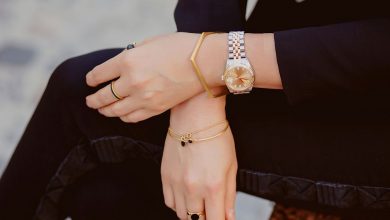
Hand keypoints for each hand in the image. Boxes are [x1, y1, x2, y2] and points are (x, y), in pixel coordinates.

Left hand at [85, 32, 223, 122]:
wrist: (205, 62)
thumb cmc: (179, 47)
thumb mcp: (149, 43)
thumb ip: (131, 54)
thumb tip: (120, 65)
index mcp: (127, 60)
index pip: (99, 74)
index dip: (91, 79)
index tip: (89, 81)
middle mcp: (132, 81)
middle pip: (103, 96)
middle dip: (93, 99)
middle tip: (89, 101)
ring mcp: (144, 98)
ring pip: (115, 110)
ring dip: (104, 110)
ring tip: (101, 110)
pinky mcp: (156, 109)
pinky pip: (132, 118)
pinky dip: (123, 117)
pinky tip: (120, 115)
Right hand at [161, 92, 236, 219]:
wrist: (195, 117)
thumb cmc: (216, 137)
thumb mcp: (231, 167)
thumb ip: (229, 196)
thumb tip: (229, 217)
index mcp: (213, 186)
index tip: (220, 219)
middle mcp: (193, 188)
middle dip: (205, 218)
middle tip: (211, 209)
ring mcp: (176, 183)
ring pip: (181, 214)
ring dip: (191, 212)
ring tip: (199, 201)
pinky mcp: (165, 176)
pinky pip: (169, 202)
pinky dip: (178, 204)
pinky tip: (186, 195)